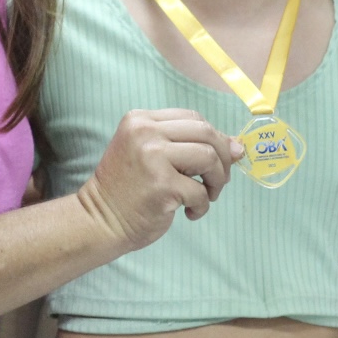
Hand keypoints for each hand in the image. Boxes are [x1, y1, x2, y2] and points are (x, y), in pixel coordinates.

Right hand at [74, 109, 241, 251]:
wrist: (99, 220)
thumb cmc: (128, 189)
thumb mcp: (151, 155)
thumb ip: (187, 145)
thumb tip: (238, 147)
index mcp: (140, 119)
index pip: (193, 118)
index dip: (215, 137)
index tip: (220, 158)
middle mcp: (145, 132)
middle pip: (206, 133)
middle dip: (222, 158)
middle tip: (219, 180)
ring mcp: (153, 157)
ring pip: (209, 157)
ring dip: (216, 181)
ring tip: (207, 196)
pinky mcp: (162, 185)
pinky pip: (200, 191)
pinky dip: (202, 205)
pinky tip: (189, 212)